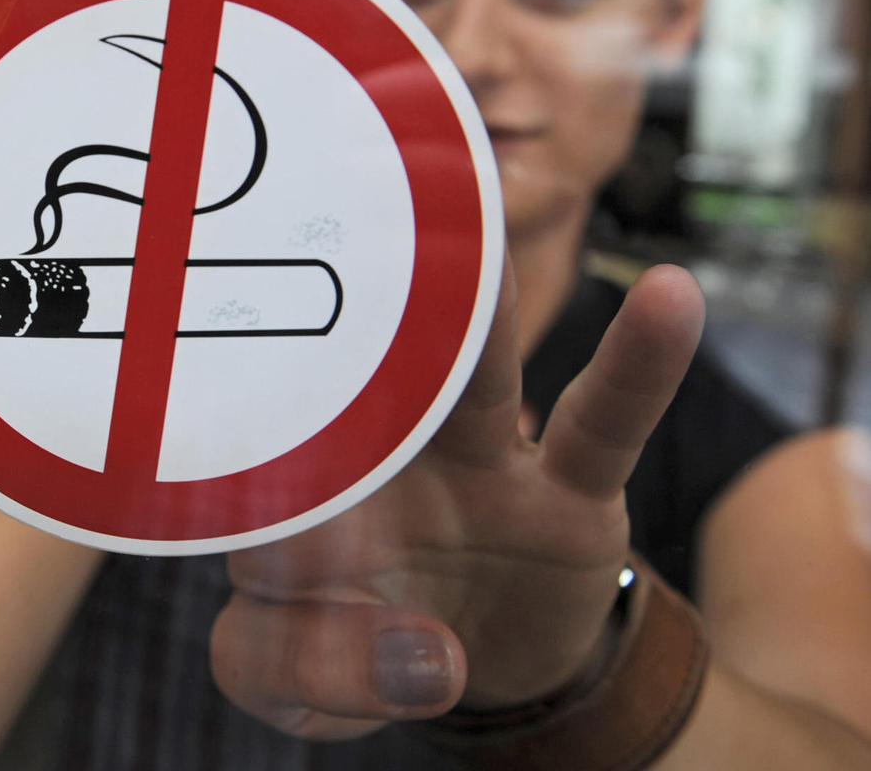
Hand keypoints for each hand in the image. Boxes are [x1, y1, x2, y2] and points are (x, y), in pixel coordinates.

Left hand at [210, 258, 704, 739]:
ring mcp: (472, 464)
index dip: (247, 466)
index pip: (251, 471)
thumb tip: (429, 660)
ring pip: (467, 379)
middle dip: (342, 331)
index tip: (247, 454)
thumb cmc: (357, 644)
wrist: (472, 653)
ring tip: (476, 230)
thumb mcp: (308, 686)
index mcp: (291, 497)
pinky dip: (637, 365)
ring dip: (473, 314)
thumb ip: (318, 680)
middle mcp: (374, 457)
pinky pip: (601, 421)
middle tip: (328, 230)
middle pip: (353, 383)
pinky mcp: (561, 487)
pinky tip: (669, 295)